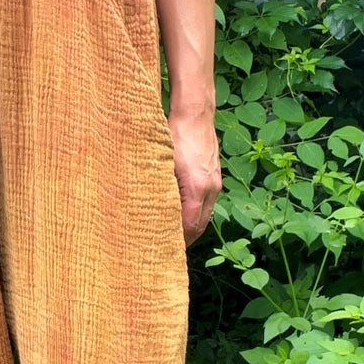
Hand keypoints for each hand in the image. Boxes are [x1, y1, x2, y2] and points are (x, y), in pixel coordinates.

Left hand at [169, 106, 220, 247]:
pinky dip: (197, 214)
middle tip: (166, 249)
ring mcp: (216, 183)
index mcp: (197, 189)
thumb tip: (147, 211)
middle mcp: (211, 189)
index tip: (164, 250)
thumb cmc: (174, 135)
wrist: (195, 114)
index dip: (178, 242)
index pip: (189, 227)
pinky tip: (183, 215)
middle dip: (186, 240)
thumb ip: (158, 189)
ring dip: (192, 228)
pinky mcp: (215, 176)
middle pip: (200, 226)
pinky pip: (207, 204)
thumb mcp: (161, 164)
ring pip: (205, 215)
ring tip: (174, 236)